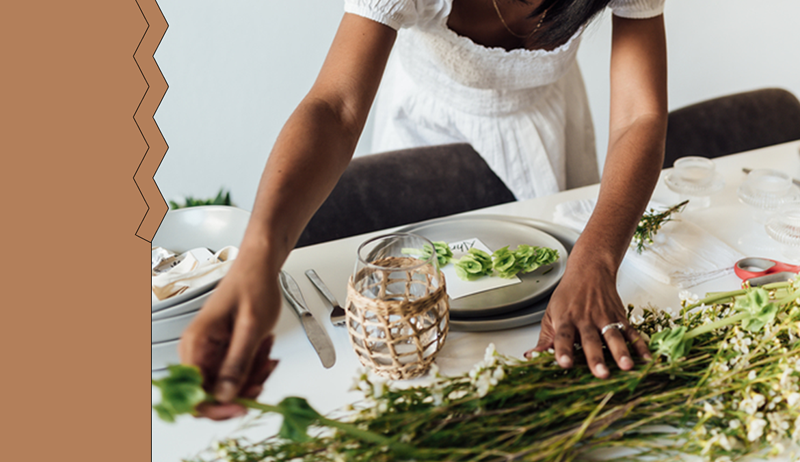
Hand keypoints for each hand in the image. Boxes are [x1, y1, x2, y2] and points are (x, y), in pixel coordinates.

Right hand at [179, 256, 280, 419]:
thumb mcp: (251, 328)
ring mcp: (211, 351)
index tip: (242, 407)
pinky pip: (238, 372)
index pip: (194, 393)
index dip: (217, 407)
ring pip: (229, 384)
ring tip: (265, 351)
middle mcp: (198, 350)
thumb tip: (224, 396)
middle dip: (243, 386)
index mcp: (196, 343)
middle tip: (263, 370)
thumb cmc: (252, 285)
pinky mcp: (224, 351)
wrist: (260, 267)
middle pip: (214, 392)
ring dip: (253, 374)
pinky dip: (255, 366)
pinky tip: (264, 349)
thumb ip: (237, 363)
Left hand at [527, 256, 650, 378]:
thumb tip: (531, 358)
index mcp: (566, 319)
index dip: (562, 350)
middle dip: (596, 358)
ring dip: (621, 352)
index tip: (564, 364)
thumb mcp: (551, 315)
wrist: (590, 270)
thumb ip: (544, 339)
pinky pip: (631, 332)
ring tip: (626, 367)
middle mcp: (585, 319)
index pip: (562, 336)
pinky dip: (640, 345)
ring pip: (613, 336)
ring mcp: (605, 318)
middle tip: (601, 374)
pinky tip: (646, 358)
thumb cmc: (568, 296)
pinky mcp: (620, 317)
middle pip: (590, 340)